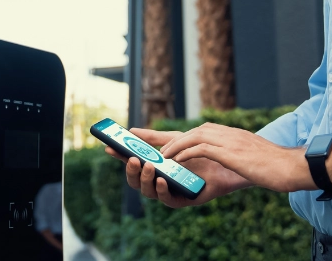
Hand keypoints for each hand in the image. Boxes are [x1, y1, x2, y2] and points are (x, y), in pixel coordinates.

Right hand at [105, 128, 251, 208]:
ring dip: (145, 179)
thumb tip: (131, 131)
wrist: (223, 161)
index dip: (119, 156)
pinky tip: (162, 179)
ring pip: (148, 191)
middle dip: (130, 170)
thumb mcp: (174, 140)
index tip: (108, 147)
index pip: (132, 162)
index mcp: (153, 166)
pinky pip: (167, 199)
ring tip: (148, 165)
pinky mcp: (182, 200)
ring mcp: (168, 191)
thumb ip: (153, 138)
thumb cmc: (199, 152)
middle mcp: (157, 180)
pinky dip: (162, 190)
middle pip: (136, 180)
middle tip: (132, 158)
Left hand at [159, 123, 314, 192]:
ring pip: (194, 136)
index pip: (203, 130)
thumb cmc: (277, 167)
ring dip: (176, 145)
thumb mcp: (253, 158)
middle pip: (194, 130)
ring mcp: (230, 141)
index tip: (169, 141)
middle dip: (173, 137)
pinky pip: (202, 148)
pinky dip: (187, 152)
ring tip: (163, 156)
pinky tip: (178, 160)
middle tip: (159, 146)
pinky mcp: (231, 153)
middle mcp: (230, 134)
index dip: (183, 135)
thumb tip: (232, 163)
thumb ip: (240, 155)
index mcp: (234, 135)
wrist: (294, 166)